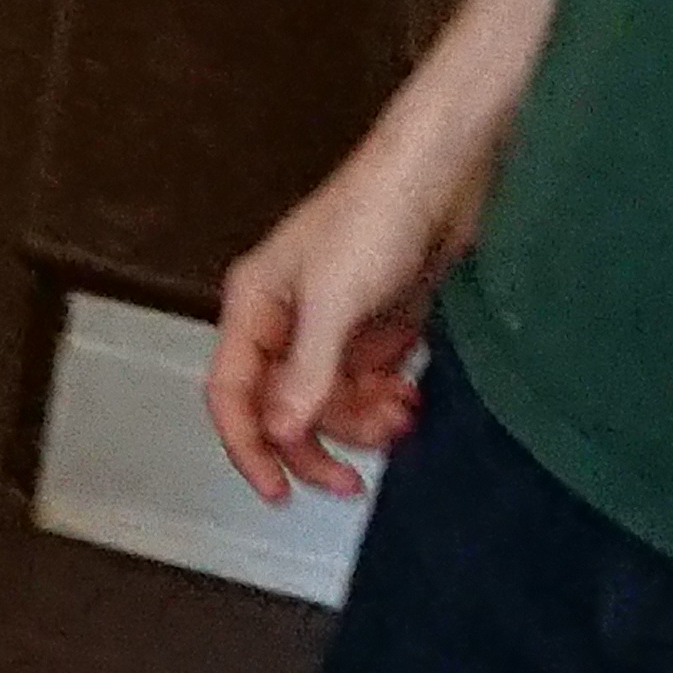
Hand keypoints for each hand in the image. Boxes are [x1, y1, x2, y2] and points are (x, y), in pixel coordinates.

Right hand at [206, 144, 482, 503]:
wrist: (441, 179)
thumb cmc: (374, 216)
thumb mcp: (336, 301)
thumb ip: (306, 372)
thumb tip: (278, 432)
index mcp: (254, 307)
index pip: (231, 394)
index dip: (247, 448)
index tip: (278, 493)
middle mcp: (286, 321)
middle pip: (282, 409)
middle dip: (317, 446)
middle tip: (352, 482)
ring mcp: (331, 326)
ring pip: (330, 403)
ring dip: (363, 423)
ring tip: (398, 416)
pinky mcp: (374, 327)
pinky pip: (367, 386)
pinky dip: (387, 402)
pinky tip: (409, 397)